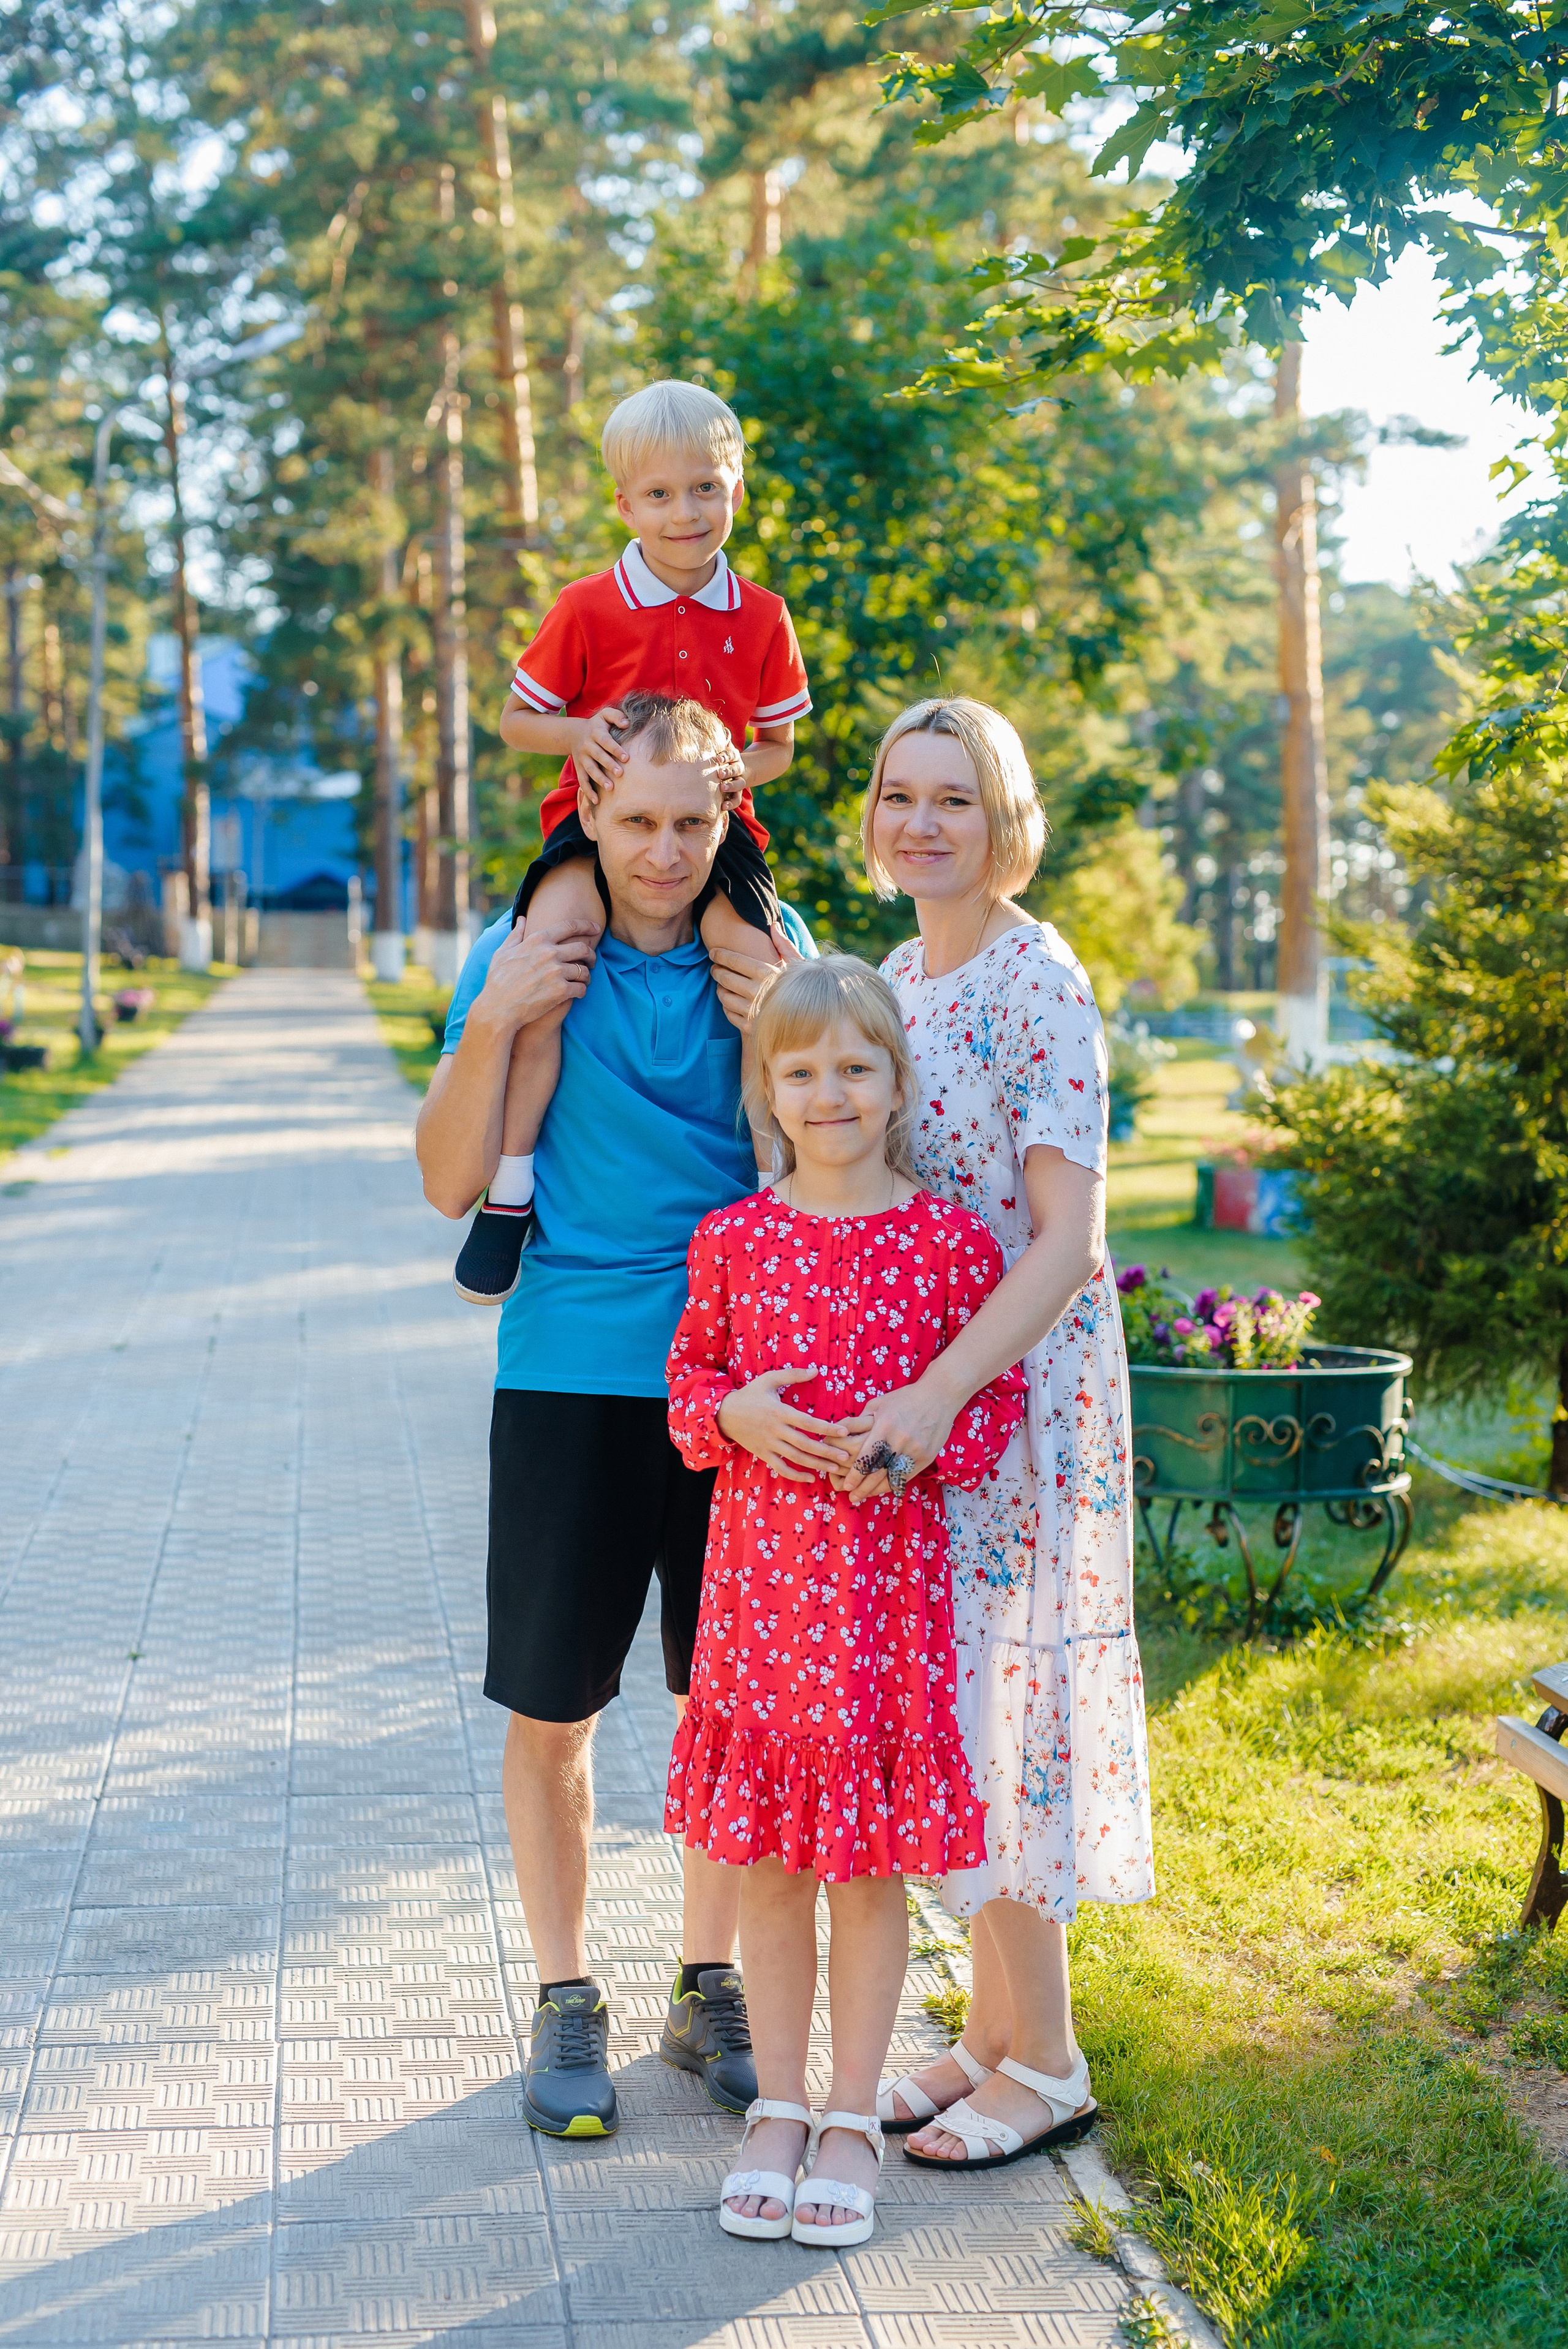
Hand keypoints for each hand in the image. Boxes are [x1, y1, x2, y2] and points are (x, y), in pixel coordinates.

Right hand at [473, 914, 596, 1035]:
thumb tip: (522, 919)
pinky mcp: (561, 991)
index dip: (586, 926)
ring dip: (586, 976)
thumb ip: (516, 934)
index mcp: (537, 940)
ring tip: (583, 980)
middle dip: (591, 955)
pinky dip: (582, 991)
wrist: (498, 1009)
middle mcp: (549, 953)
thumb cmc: (497, 981)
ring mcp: (556, 972)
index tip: (596, 928)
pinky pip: (582, 988)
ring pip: (584, 971)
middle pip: (583, 948)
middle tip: (592, 961)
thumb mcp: (502, 953)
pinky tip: (578, 993)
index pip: (569, 926)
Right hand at [573, 704, 629, 799]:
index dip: (615, 749)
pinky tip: (597, 801)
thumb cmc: (597, 725)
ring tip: (611, 788)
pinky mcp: (579, 769)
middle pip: (598, 756)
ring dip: (600, 779)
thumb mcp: (604, 715)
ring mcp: (582, 759)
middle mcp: (588, 746)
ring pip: (590, 770)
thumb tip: (627, 723)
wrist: (573, 733)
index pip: (606, 741)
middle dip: (609, 765)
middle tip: (620, 774)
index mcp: (596, 733)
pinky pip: (583, 781)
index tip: (627, 757)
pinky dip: (588, 791)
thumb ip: (616, 716)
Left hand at [706, 744, 746, 808]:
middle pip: (736, 769)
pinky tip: (723, 806)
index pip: (731, 754)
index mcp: (734, 756)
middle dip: (728, 771)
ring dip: (731, 786)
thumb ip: (712, 745)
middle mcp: (738, 768)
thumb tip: (705, 735)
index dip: (725, 756)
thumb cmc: (718, 760)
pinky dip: (731, 803)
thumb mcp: (716, 751)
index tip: (717, 759)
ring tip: (722, 788)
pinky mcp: (737, 793)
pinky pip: (737, 799)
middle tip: (719, 773)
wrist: (734, 771)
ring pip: (739, 784)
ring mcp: (739, 781)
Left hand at [708, 922, 801, 1032]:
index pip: (735, 961)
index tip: (713, 952)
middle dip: (717, 972)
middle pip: (726, 979)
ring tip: (722, 985)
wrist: (810, 1022)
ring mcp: (753, 1012)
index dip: (721, 955)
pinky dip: (727, 1007)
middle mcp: (757, 992)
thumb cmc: (803, 989)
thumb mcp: (798, 966)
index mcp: (767, 974)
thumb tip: (773, 925)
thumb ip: (784, 945)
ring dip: (720, 990)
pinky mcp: (750, 1028)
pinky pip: (730, 1014)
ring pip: (725, 998)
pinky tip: (730, 1002)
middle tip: (714, 969)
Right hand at [715, 1366, 860, 1482]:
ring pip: (795, 1458)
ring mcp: (769, 1444)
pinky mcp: (763, 1454)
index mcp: (780, 1412)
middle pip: (805, 1444)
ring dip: (816, 1464)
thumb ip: (792, 1375)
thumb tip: (815, 1371)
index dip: (826, 1428)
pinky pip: (781, 1468)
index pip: (808, 1422)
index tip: (844, 1431)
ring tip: (834, 1468)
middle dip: (826, 1451)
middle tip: (845, 1456)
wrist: (724, 1414)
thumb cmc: (750, 1394)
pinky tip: (810, 1478)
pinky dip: (795, 1475)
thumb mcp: (769, 1379)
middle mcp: (776, 1430)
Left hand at [830, 1373, 959, 1503]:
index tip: (845, 1484)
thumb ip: (860, 1421)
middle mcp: (899, 1440)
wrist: (938, 1396)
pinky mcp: (926, 1457)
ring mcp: (915, 1450)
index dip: (854, 1475)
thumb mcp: (878, 1403)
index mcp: (884, 1426)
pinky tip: (883, 1489)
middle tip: (851, 1497)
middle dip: (862, 1488)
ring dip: (876, 1490)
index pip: (865, 1458)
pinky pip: (907, 1476)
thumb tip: (842, 1436)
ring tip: (863, 1496)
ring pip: (892, 1477)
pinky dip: (894, 1485)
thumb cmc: (904, 1398)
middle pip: (877, 1472)